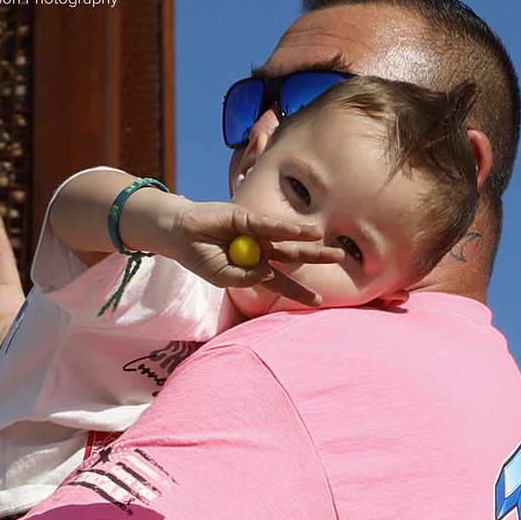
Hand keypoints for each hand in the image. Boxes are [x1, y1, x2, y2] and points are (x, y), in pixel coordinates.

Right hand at [167, 201, 344, 307]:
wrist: (180, 235)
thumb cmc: (201, 258)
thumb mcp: (222, 276)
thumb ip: (244, 279)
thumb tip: (269, 274)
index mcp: (257, 267)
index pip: (283, 280)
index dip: (299, 291)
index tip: (318, 302)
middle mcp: (261, 249)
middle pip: (293, 256)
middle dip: (316, 258)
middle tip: (340, 257)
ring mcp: (255, 233)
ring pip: (286, 238)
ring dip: (307, 240)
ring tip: (328, 242)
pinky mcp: (246, 218)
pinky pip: (268, 225)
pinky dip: (285, 229)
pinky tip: (303, 232)